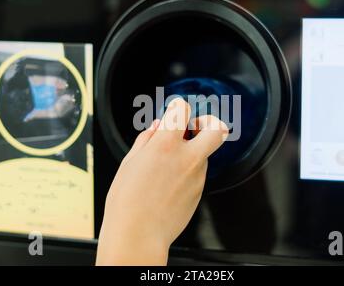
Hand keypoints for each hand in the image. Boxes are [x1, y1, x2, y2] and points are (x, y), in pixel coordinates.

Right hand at [96, 98, 228, 264]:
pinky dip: (187, 172)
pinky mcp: (200, 191)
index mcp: (166, 145)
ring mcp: (197, 176)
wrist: (138, 234)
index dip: (177, 108)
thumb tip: (157, 125)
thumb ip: (147, 138)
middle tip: (193, 128)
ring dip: (190, 151)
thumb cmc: (127, 201)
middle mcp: (187, 157)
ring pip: (203, 153)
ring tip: (166, 167)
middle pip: (216, 128)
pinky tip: (168, 184)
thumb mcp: (130, 162)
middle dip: (208, 122)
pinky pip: (197, 173)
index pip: (182, 110)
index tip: (173, 112)